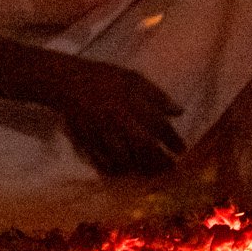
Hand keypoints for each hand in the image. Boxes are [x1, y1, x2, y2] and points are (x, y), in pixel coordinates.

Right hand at [41, 55, 185, 176]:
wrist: (69, 82)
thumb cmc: (105, 78)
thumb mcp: (134, 79)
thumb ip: (158, 96)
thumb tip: (179, 112)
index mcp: (133, 104)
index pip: (160, 127)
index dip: (174, 141)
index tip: (182, 150)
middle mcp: (120, 122)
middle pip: (145, 149)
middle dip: (161, 161)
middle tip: (171, 167)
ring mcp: (103, 135)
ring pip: (126, 159)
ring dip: (141, 169)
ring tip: (152, 172)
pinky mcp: (88, 142)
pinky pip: (104, 163)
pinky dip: (117, 170)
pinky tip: (125, 172)